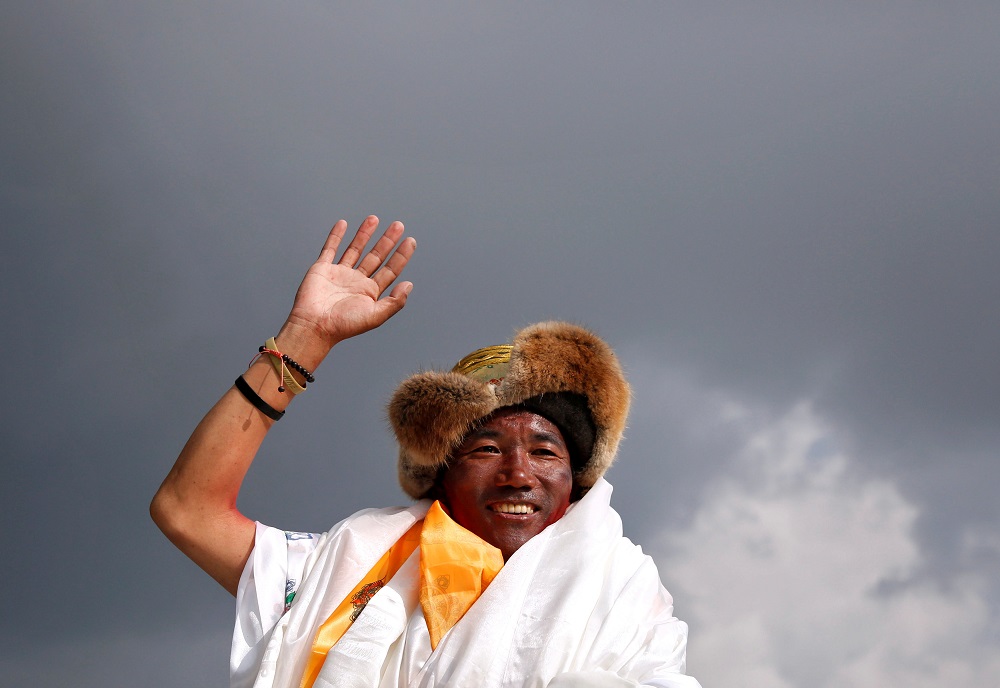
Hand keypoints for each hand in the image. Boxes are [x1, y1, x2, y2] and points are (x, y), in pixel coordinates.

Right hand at [282, 216, 415, 351]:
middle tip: (398, 225)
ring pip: (355, 249)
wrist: (314, 326)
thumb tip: (409, 284)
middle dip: (387, 241)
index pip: (390, 270)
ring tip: (374, 218)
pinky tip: (343, 224)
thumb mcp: (375, 316)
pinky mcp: (323, 269)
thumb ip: (395, 301)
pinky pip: (330, 248)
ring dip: (364, 234)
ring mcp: (340, 274)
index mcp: (370, 292)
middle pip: (376, 256)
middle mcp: (357, 281)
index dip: (401, 255)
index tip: (410, 241)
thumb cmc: (344, 325)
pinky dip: (336, 236)